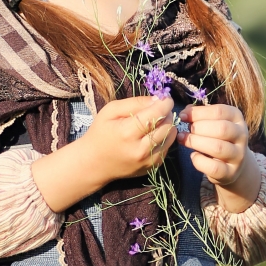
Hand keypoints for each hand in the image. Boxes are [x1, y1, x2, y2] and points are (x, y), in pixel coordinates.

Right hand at [31, 96, 174, 212]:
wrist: (94, 163)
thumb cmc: (100, 133)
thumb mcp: (111, 110)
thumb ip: (135, 102)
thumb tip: (158, 99)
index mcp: (127, 132)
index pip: (157, 114)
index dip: (165, 103)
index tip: (165, 98)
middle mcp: (140, 149)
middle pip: (167, 125)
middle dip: (167, 113)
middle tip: (158, 109)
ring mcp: (148, 161)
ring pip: (171, 136)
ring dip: (168, 125)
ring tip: (156, 122)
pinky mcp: (153, 167)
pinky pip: (167, 147)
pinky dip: (164, 138)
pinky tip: (152, 135)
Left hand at [178, 104, 261, 211]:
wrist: (232, 165)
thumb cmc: (218, 138)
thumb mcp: (213, 123)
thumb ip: (200, 115)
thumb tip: (185, 112)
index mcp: (237, 118)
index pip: (220, 111)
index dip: (198, 113)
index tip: (183, 116)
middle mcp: (242, 135)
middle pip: (221, 128)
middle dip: (198, 128)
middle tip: (185, 130)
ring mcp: (238, 156)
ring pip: (218, 147)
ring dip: (196, 142)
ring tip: (183, 140)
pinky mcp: (230, 173)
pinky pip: (213, 167)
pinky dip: (199, 161)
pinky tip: (193, 156)